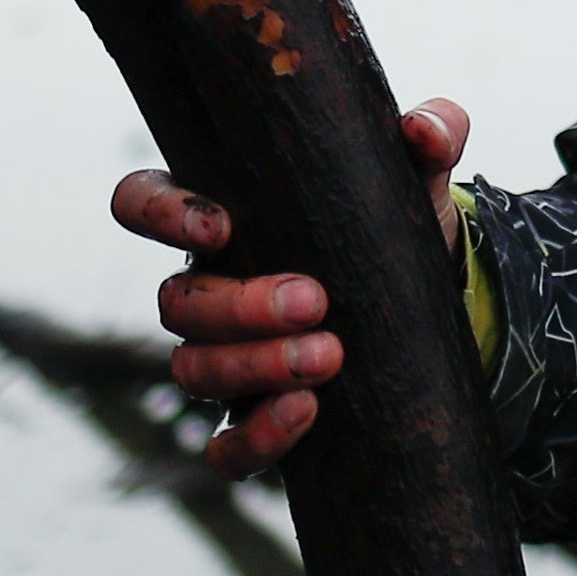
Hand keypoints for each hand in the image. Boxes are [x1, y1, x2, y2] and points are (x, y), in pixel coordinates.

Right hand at [121, 99, 471, 478]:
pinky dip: (257, 436)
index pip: (143, 202)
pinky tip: (311, 413)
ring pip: (193, 370)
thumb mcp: (415, 180)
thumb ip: (431, 134)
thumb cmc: (394, 226)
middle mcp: (209, 289)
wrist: (433, 309)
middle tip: (314, 301)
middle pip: (176, 303)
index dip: (160, 213)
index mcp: (223, 217)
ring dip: (255, 366)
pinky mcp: (255, 419)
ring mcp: (226, 359)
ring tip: (330, 357)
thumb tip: (424, 128)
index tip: (219, 227)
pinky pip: (227, 447)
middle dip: (239, 306)